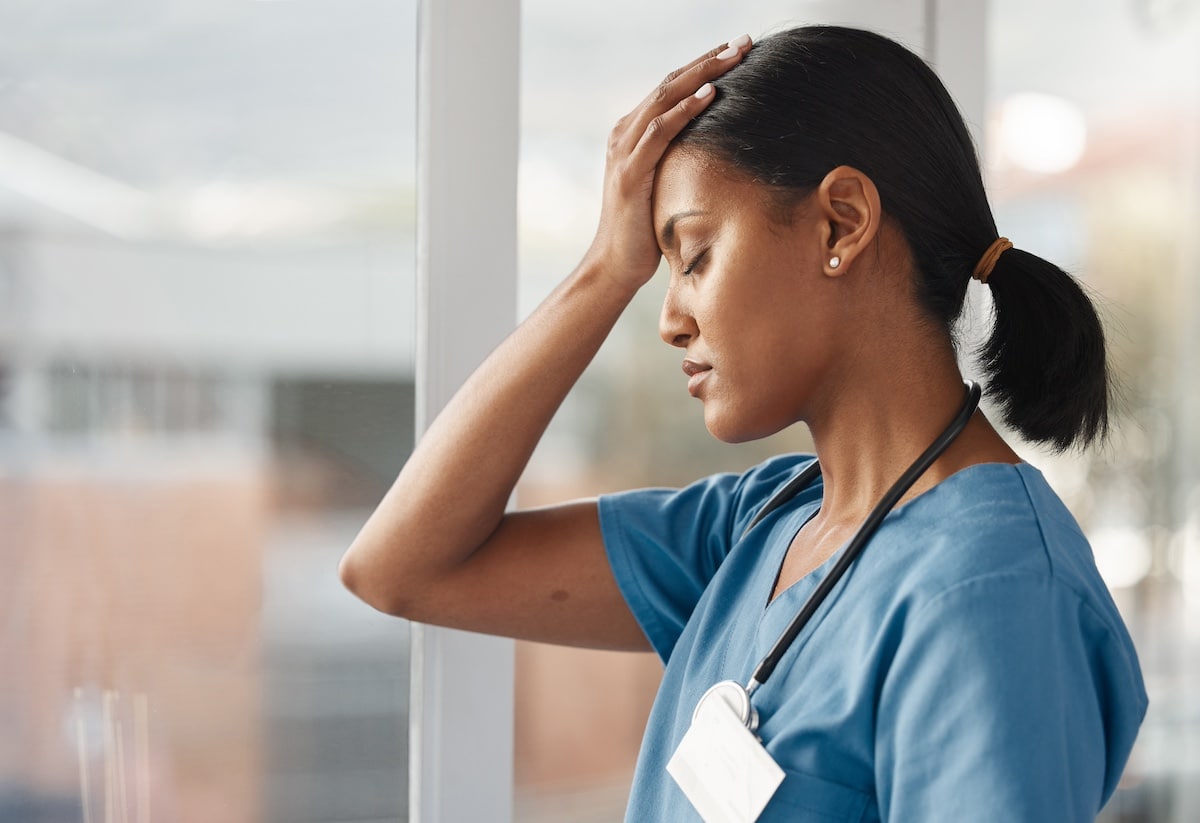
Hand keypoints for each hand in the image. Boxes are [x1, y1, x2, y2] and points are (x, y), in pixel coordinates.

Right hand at [582, 35, 751, 292]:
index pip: (671, 88)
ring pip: (666, 97)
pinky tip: (710, 94)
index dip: (704, 65)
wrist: (615, 264)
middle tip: (744, 41)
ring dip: (703, 73)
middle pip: (671, 83)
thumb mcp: (664, 185)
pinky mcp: (630, 173)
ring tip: (735, 56)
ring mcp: (624, 151)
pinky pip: (660, 131)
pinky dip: (685, 110)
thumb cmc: (645, 230)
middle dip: (710, 59)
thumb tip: (715, 151)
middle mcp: (624, 134)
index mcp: (632, 134)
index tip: (738, 50)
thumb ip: (677, 161)